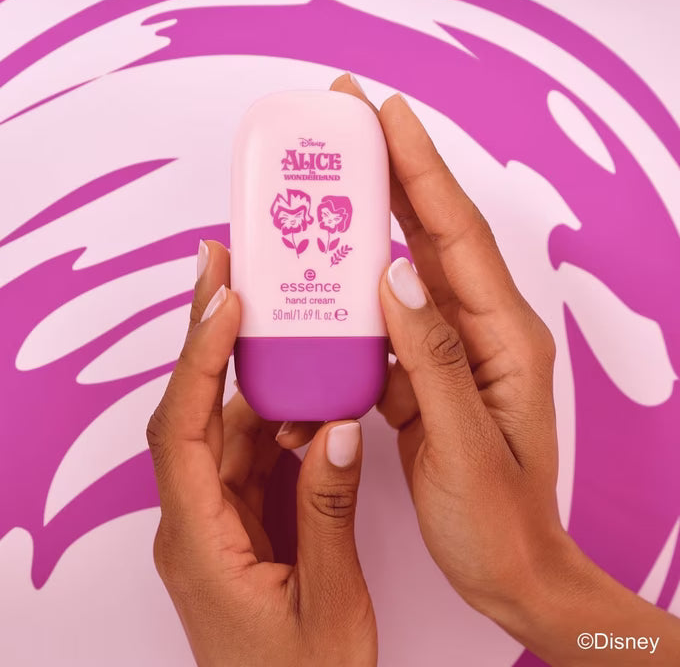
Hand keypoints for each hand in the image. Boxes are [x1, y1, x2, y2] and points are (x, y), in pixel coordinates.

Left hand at [146, 240, 376, 666]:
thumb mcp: (328, 603)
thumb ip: (328, 511)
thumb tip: (336, 430)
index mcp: (199, 544)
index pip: (181, 431)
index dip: (199, 360)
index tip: (225, 302)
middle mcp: (194, 521)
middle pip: (193, 411)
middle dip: (209, 337)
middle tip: (226, 270)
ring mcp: (217, 517)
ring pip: (228, 427)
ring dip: (257, 380)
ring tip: (285, 323)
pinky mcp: (242, 519)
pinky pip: (254, 454)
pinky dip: (281, 421)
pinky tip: (310, 399)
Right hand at [330, 75, 679, 664]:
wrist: (507, 568)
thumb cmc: (497, 518)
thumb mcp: (464, 445)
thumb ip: (431, 361)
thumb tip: (393, 279)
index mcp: (504, 339)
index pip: (457, 236)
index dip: (423, 171)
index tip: (387, 116)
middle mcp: (479, 332)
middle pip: (432, 236)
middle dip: (395, 173)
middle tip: (351, 124)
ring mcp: (450, 351)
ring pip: (404, 274)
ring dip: (370, 227)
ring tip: (329, 187)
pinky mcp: (424, 374)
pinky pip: (387, 322)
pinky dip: (356, 296)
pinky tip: (327, 282)